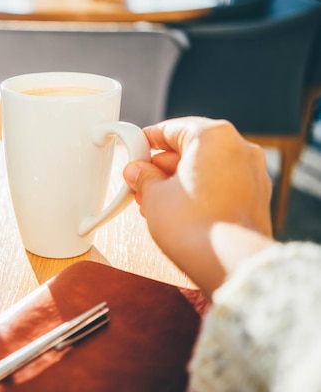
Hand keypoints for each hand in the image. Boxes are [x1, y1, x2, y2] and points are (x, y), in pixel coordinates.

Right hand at [123, 117, 274, 295]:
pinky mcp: (256, 199)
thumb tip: (137, 172)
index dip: (148, 140)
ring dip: (178, 181)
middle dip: (162, 166)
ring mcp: (252, 174)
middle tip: (140, 181)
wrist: (228, 263)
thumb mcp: (154, 195)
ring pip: (207, 168)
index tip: (135, 150)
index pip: (173, 128)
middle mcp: (240, 149)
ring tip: (153, 201)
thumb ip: (144, 177)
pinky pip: (221, 185)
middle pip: (192, 148)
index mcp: (214, 136)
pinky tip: (176, 210)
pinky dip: (198, 193)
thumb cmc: (193, 225)